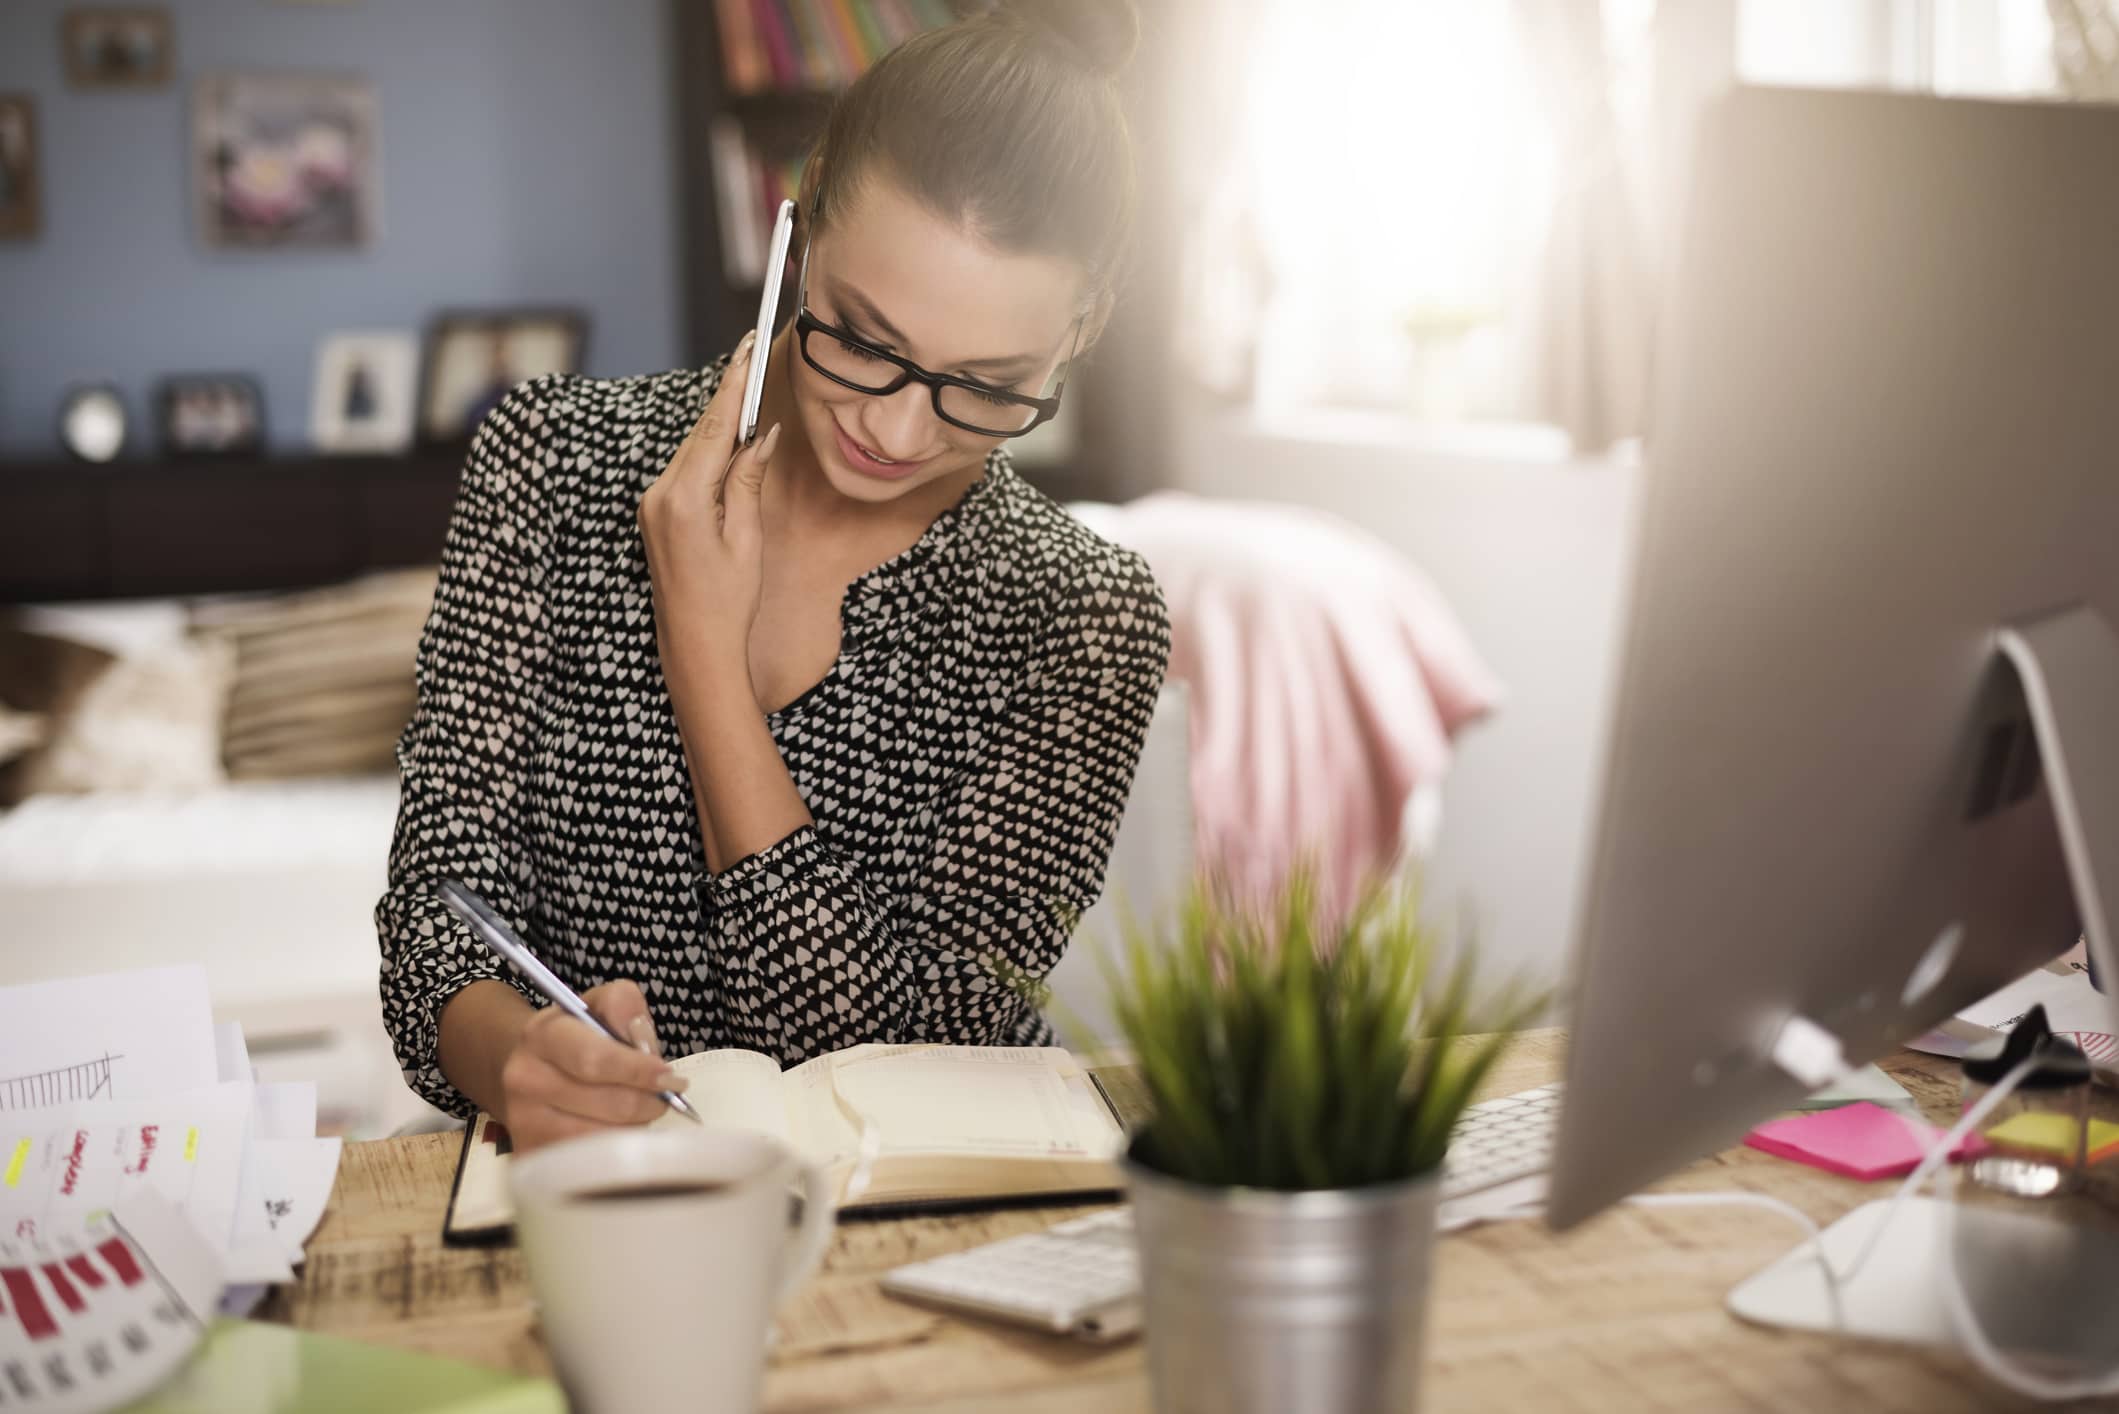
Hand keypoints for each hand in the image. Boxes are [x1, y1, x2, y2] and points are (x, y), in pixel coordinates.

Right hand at [496, 979, 686, 1151]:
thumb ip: (624, 1006)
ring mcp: (523, 1122)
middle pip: (610, 1104)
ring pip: (606, 1138)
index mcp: (543, 1035)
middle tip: (663, 1098)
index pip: (596, 1059)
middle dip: (649, 1102)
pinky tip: (619, 1133)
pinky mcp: (532, 1155)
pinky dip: (618, 1152)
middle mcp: (525, 1079)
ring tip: (637, 1112)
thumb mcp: (598, 1006)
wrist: (531, 1071)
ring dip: (636, 1127)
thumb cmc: (577, 1039)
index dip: (639, 1071)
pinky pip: (593, 1163)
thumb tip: (642, 1040)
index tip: (670, 1079)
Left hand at [639, 332, 783, 673]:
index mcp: (683, 498)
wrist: (695, 646)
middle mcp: (659, 495)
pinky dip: (708, 452)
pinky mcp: (655, 514)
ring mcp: (652, 504)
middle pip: (701, 432)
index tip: (746, 350)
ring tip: (748, 392)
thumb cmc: (727, 600)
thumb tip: (760, 435)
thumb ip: (747, 479)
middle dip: (729, 397)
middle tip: (751, 356)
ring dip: (721, 425)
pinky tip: (729, 439)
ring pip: (692, 450)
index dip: (733, 385)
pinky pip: (685, 471)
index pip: (713, 427)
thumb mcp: (746, 537)